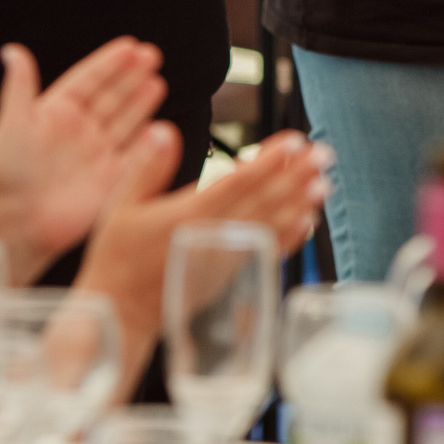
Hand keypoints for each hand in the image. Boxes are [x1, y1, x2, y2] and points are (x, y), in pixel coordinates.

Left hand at [0, 38, 166, 284]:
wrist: (18, 223)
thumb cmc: (8, 174)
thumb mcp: (13, 123)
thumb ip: (20, 86)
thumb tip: (11, 50)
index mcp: (56, 115)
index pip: (88, 81)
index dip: (108, 64)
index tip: (129, 45)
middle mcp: (80, 132)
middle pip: (112, 97)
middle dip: (131, 77)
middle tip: (151, 55)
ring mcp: (97, 155)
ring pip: (126, 121)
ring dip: (142, 102)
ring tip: (157, 82)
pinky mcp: (112, 179)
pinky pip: (135, 155)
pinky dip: (148, 140)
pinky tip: (159, 124)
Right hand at [73, 126, 330, 398]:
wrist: (119, 312)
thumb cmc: (118, 258)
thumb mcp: (121, 206)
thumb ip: (146, 167)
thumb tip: (163, 131)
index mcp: (189, 216)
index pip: (238, 182)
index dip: (268, 161)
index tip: (294, 141)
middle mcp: (214, 237)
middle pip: (263, 201)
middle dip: (296, 176)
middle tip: (324, 154)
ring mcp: (226, 259)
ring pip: (270, 226)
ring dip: (299, 203)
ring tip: (325, 184)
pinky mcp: (230, 277)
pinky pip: (265, 254)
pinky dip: (289, 238)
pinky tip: (308, 223)